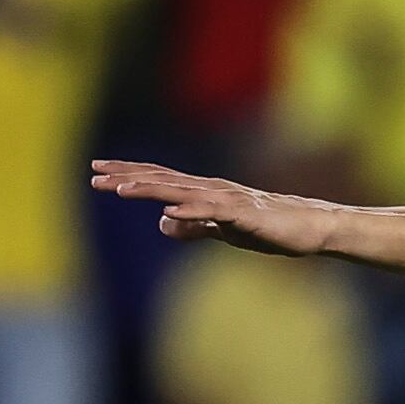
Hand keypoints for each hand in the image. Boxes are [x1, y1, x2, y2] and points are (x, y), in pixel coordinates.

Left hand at [89, 161, 336, 255]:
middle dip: (127, 177)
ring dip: (150, 190)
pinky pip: (212, 212)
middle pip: (162, 180)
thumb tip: (161, 224)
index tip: (99, 175)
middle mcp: (210, 189)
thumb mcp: (221, 229)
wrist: (309, 228)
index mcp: (204, 193)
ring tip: (121, 190)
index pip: (159, 181)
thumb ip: (192, 226)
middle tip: (95, 175)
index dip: (129, 177)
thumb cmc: (269, 227)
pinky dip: (189, 211)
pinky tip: (168, 212)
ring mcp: (227, 200)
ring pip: (181, 192)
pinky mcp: (244, 214)